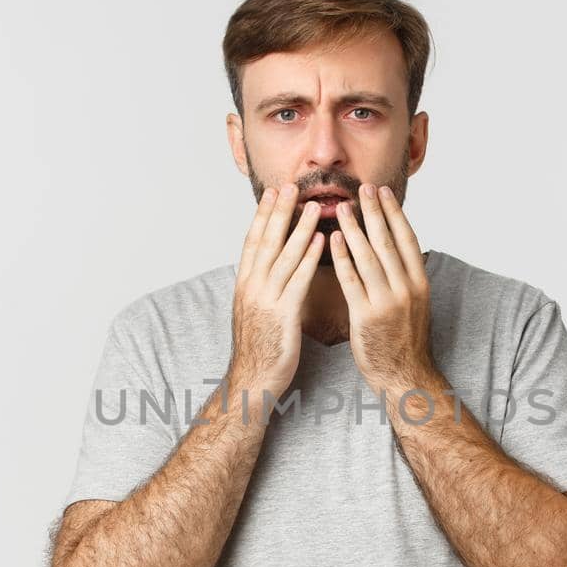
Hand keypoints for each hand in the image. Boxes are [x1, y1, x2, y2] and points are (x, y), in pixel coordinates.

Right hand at [229, 183, 326, 396]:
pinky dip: (309, 258)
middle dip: (279, 211)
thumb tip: (270, 269)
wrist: (251, 381)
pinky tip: (322, 241)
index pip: (253, 242)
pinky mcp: (282, 315)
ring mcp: (265, 300)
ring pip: (283, 256)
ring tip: (312, 205)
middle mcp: (251, 287)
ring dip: (298, 228)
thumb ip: (262, 288)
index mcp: (244, 285)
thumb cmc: (259, 349)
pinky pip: (298, 281)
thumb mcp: (255, 312)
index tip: (272, 193)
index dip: (263, 215)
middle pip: (266, 241)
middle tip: (290, 185)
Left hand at [330, 184, 436, 394]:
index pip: (407, 239)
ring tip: (341, 207)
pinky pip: (352, 280)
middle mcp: (407, 288)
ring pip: (369, 256)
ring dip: (354, 228)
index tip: (383, 192)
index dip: (394, 213)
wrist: (405, 376)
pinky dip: (342, 257)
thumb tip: (397, 250)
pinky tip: (332, 240)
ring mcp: (387, 302)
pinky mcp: (366, 316)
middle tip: (363, 187)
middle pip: (388, 241)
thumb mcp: (415, 304)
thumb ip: (405, 277)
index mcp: (420, 283)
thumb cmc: (405, 341)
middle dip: (375, 212)